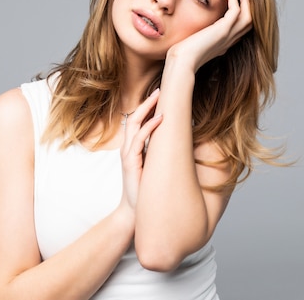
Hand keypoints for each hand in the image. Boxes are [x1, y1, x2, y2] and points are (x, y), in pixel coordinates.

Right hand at [118, 89, 162, 210]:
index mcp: (132, 148)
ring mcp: (128, 154)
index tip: (160, 96)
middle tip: (160, 89)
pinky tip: (161, 118)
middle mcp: (128, 148)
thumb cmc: (145, 191)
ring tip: (159, 96)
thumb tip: (175, 142)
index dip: (147, 108)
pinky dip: (150, 126)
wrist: (133, 213)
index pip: (137, 121)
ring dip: (147, 108)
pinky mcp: (130, 162)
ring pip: (134, 124)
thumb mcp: (152, 168)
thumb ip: (157, 154)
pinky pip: (139, 140)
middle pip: (134, 117)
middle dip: (147, 102)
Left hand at [168, 0, 252, 71]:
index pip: (239, 31)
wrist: (183, 62)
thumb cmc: (183, 56)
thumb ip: (197, 40)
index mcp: (223, 45)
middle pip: (248, 23)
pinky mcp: (223, 30)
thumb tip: (191, 35)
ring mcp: (228, 35)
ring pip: (248, 16)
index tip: (235, 4)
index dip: (241, 17)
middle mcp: (228, 41)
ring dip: (245, 1)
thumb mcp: (193, 47)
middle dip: (248, 7)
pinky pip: (236, 10)